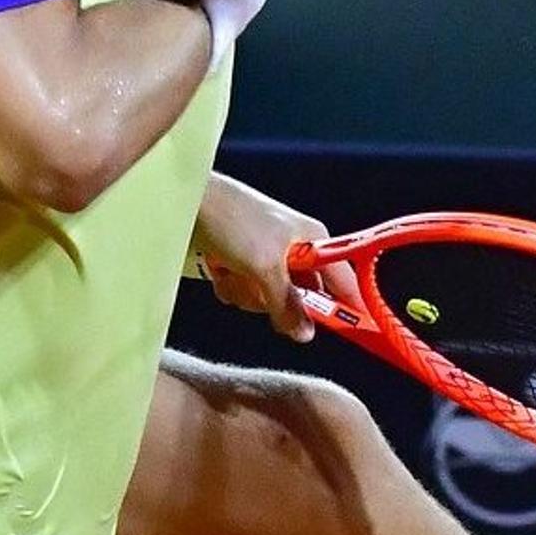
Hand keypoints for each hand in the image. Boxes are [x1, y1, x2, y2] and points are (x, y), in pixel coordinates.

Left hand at [192, 174, 329, 343]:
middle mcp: (295, 250)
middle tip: (258, 285)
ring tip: (232, 270)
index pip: (343, 283)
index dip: (346, 308)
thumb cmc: (233, 219)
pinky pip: (244, 293)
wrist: (188, 200)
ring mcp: (267, 258)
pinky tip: (220, 268)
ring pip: (267, 301)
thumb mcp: (265, 266)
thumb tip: (306, 334)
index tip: (347, 332)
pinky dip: (230, 286)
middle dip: (273, 300)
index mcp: (313, 241)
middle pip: (300, 300)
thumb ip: (286, 303)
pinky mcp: (242, 263)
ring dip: (246, 293)